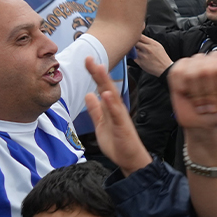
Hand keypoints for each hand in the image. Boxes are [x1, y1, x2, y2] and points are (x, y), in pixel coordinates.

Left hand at [82, 57, 151, 176]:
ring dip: (106, 82)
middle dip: (98, 72)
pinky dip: (111, 104)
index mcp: (110, 107)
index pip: (102, 86)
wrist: (129, 158)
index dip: (94, 74)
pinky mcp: (122, 126)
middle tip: (90, 58)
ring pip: (112, 96)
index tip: (87, 60)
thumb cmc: (117, 141)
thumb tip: (89, 94)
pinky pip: (116, 114)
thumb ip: (95, 109)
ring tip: (99, 69)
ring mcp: (120, 116)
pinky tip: (106, 94)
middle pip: (107, 86)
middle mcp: (116, 108)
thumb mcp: (100, 123)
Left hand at [134, 35, 172, 75]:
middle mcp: (147, 49)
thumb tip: (141, 37)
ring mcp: (143, 56)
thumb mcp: (158, 46)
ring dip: (133, 50)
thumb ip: (149, 41)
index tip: (136, 38)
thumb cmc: (162, 57)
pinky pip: (133, 57)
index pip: (140, 36)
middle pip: (135, 42)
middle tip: (134, 44)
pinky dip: (134, 56)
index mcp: (152, 43)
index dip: (136, 36)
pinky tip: (138, 57)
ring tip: (137, 51)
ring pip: (133, 50)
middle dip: (133, 43)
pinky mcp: (140, 62)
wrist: (165, 68)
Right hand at [167, 51, 216, 129]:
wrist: (206, 123)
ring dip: (199, 95)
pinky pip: (180, 75)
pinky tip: (189, 94)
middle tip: (214, 102)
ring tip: (203, 101)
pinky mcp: (179, 68)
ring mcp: (195, 61)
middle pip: (210, 70)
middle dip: (212, 93)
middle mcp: (214, 57)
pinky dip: (184, 90)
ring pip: (194, 73)